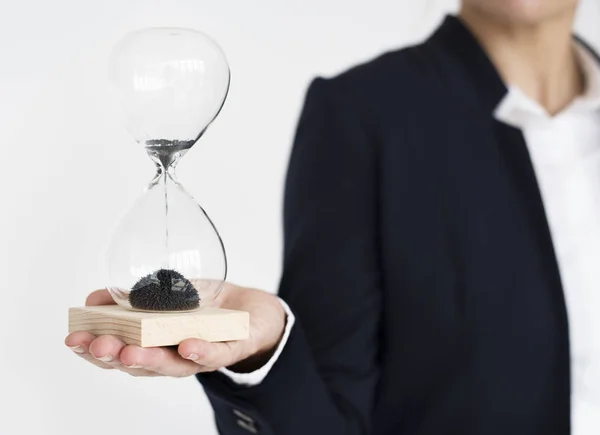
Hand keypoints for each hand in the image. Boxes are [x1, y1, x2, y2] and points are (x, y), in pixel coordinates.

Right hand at [64, 283, 285, 377]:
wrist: (251, 310)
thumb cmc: (204, 307)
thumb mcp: (165, 295)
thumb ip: (133, 296)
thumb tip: (95, 297)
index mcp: (155, 345)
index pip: (120, 352)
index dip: (95, 350)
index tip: (73, 339)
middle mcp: (174, 356)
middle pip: (142, 365)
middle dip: (116, 357)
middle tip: (98, 346)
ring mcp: (203, 356)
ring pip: (175, 365)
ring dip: (152, 360)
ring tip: (131, 353)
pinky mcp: (232, 347)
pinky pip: (217, 354)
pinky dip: (202, 352)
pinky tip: (188, 346)